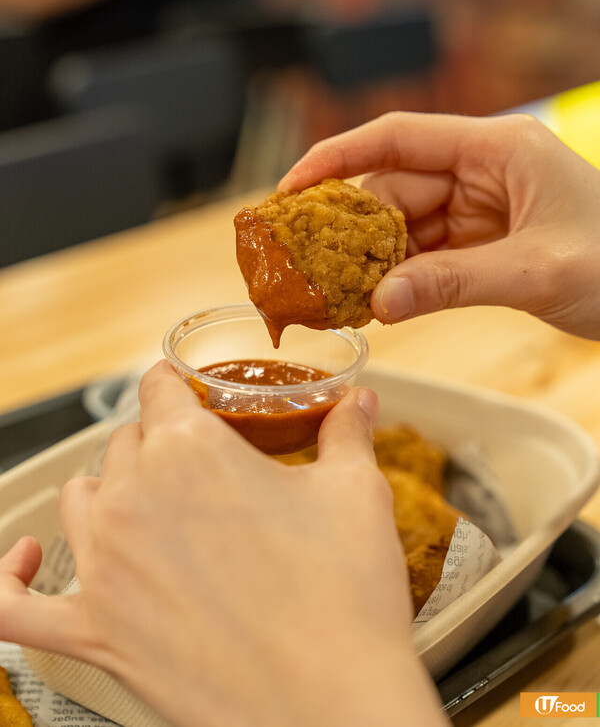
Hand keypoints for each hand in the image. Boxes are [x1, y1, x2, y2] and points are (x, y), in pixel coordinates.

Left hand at [0, 361, 446, 726]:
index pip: (159, 388)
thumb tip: (357, 402)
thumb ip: (346, 434)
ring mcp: (104, 566)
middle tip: (202, 469)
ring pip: (80, 498)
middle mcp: (133, 496)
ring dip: (108, 491)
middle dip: (160, 444)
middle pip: (126, 443)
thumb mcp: (356, 494)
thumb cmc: (345, 597)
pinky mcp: (92, 632)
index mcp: (190, 449)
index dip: (179, 387)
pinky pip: (12, 606)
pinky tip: (27, 559)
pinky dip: (10, 578)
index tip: (192, 395)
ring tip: (147, 505)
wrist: (334, 706)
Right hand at [280, 112, 599, 338]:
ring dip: (371, 259)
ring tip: (334, 293)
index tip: (290, 188)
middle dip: (350, 227)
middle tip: (307, 265)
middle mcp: (483, 169)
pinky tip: (374, 300)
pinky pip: (425, 252)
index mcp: (498, 148)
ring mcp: (482, 205)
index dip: (337, 158)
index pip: (399, 137)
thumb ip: (454, 283)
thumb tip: (378, 304)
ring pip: (404, 224)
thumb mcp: (536, 271)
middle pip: (394, 186)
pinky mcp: (483, 240)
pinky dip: (399, 276)